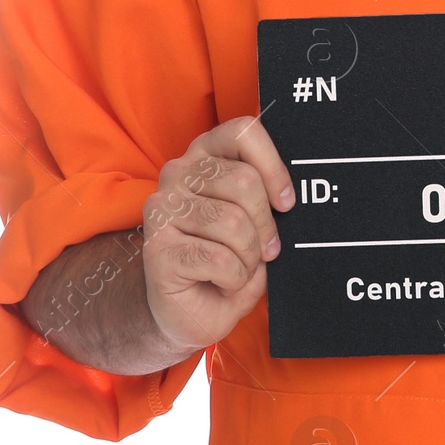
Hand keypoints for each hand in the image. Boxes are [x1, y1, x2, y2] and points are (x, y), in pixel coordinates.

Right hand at [141, 115, 293, 356]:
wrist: (187, 312)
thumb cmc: (226, 262)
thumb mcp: (254, 222)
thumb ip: (267, 200)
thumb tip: (288, 197)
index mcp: (204, 155)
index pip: (243, 133)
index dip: (273, 166)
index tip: (286, 202)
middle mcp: (177, 173)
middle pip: (244, 181)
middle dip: (266, 225)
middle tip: (265, 250)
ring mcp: (161, 209)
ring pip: (233, 222)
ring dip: (249, 256)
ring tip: (239, 267)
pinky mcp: (156, 248)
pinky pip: (220, 259)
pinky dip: (235, 279)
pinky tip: (221, 282)